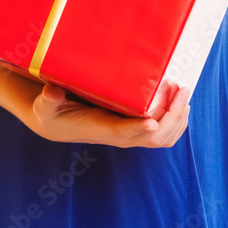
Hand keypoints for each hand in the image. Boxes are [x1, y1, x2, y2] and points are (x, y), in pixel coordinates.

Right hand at [29, 80, 190, 147]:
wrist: (56, 122)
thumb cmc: (51, 111)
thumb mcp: (45, 106)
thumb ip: (48, 99)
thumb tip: (51, 91)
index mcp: (100, 129)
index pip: (123, 133)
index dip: (139, 129)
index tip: (154, 121)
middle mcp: (119, 136)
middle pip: (153, 137)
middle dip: (171, 116)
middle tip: (180, 90)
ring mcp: (129, 134)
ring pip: (163, 137)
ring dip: (177, 118)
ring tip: (183, 93)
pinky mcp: (133, 129)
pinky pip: (162, 133)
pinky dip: (175, 120)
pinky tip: (178, 102)